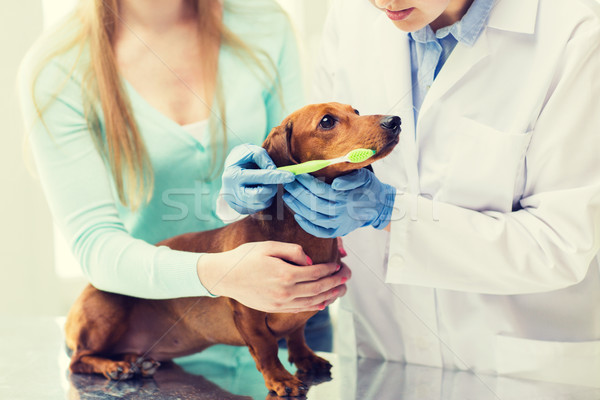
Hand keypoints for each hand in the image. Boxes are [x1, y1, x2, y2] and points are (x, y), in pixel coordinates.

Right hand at [196, 241, 350, 312]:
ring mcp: (280, 303)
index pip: (316, 272)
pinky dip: (315, 306)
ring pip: (312, 301)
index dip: (331, 269)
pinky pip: (300, 309)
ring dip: (330, 296)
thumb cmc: (245, 257)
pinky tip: (323, 302)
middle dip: (336, 283)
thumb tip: (310, 261)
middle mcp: (285, 292)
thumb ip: (292, 250)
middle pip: (318, 288)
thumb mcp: (268, 246)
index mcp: (285, 274)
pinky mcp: (275, 309)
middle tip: (347, 277)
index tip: (340, 265)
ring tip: (341, 290)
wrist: (224, 276)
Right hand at [221, 144, 294, 213]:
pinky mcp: (240, 209)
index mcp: (233, 175)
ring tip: (265, 182)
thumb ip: (265, 160)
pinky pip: (259, 208)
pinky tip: (260, 189)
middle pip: (260, 196)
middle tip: (275, 180)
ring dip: (269, 193)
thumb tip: (276, 172)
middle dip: (272, 188)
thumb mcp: (253, 151)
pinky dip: (264, 199)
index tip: (291, 176)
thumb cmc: (243, 157)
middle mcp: (231, 191)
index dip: (277, 176)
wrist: (230, 168)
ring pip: (261, 203)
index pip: (260, 177)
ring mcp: (234, 203)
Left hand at [283, 169, 395, 237]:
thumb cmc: (368, 188)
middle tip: (288, 183)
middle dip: (298, 192)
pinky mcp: (337, 232)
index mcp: (346, 199)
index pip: (320, 190)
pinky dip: (306, 225)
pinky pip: (318, 232)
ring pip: (312, 217)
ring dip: (297, 206)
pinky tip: (297, 215)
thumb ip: (350, 180)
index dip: (306, 182)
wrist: (379, 205)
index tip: (296, 174)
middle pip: (313, 203)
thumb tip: (335, 184)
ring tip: (288, 196)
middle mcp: (340, 214)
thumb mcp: (363, 177)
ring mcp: (338, 225)